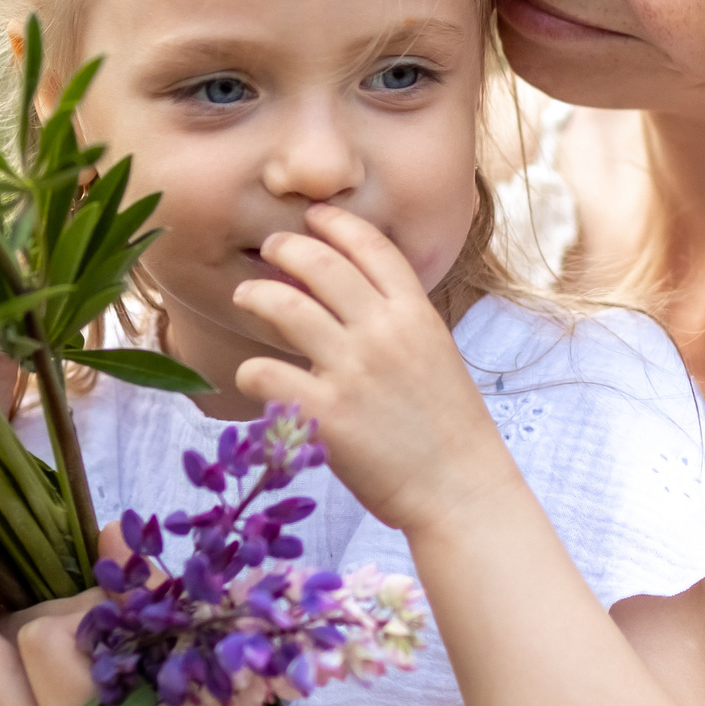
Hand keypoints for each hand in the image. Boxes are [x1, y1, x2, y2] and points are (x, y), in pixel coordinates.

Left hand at [231, 201, 514, 534]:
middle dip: (285, 246)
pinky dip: (249, 370)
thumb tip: (360, 296)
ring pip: (284, 305)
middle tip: (269, 248)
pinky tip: (253, 376)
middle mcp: (383, 333)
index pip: (371, 246)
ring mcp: (353, 371)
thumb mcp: (437, 354)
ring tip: (245, 295)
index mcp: (416, 315)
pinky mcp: (325, 413)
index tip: (314, 216)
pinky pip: (264, 371)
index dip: (337, 223)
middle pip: (320, 264)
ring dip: (256, 294)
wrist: (460, 489)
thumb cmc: (449, 428)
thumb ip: (401, 321)